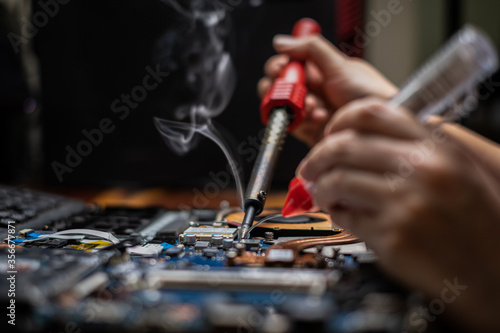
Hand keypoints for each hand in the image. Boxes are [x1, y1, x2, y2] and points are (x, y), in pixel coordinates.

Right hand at [258, 34, 396, 146]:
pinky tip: (319, 118)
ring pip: (285, 108)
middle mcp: (313, 91)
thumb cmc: (370, 95)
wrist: (381, 127)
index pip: (287, 65)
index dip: (280, 67)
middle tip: (294, 91)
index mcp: (319, 71)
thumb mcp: (341, 66)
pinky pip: (294, 127)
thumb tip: (281, 42)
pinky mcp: (311, 132)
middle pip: (279, 88)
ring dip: (297, 107)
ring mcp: (311, 112)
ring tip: (315, 106)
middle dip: (284, 89)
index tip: (282, 69)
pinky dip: (303, 122)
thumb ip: (311, 49)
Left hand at [298, 97, 499, 330]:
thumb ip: (414, 146)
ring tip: (322, 193)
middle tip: (309, 167)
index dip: (340, 121)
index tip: (329, 134)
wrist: (494, 272)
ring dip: (320, 187)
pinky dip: (335, 213)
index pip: (372, 112)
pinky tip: (342, 213)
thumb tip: (360, 138)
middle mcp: (424, 170)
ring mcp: (407, 204)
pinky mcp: (392, 236)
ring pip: (337, 180)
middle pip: (344, 145)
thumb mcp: (458, 168)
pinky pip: (346, 216)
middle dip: (316, 157)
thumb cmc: (477, 222)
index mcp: (439, 147)